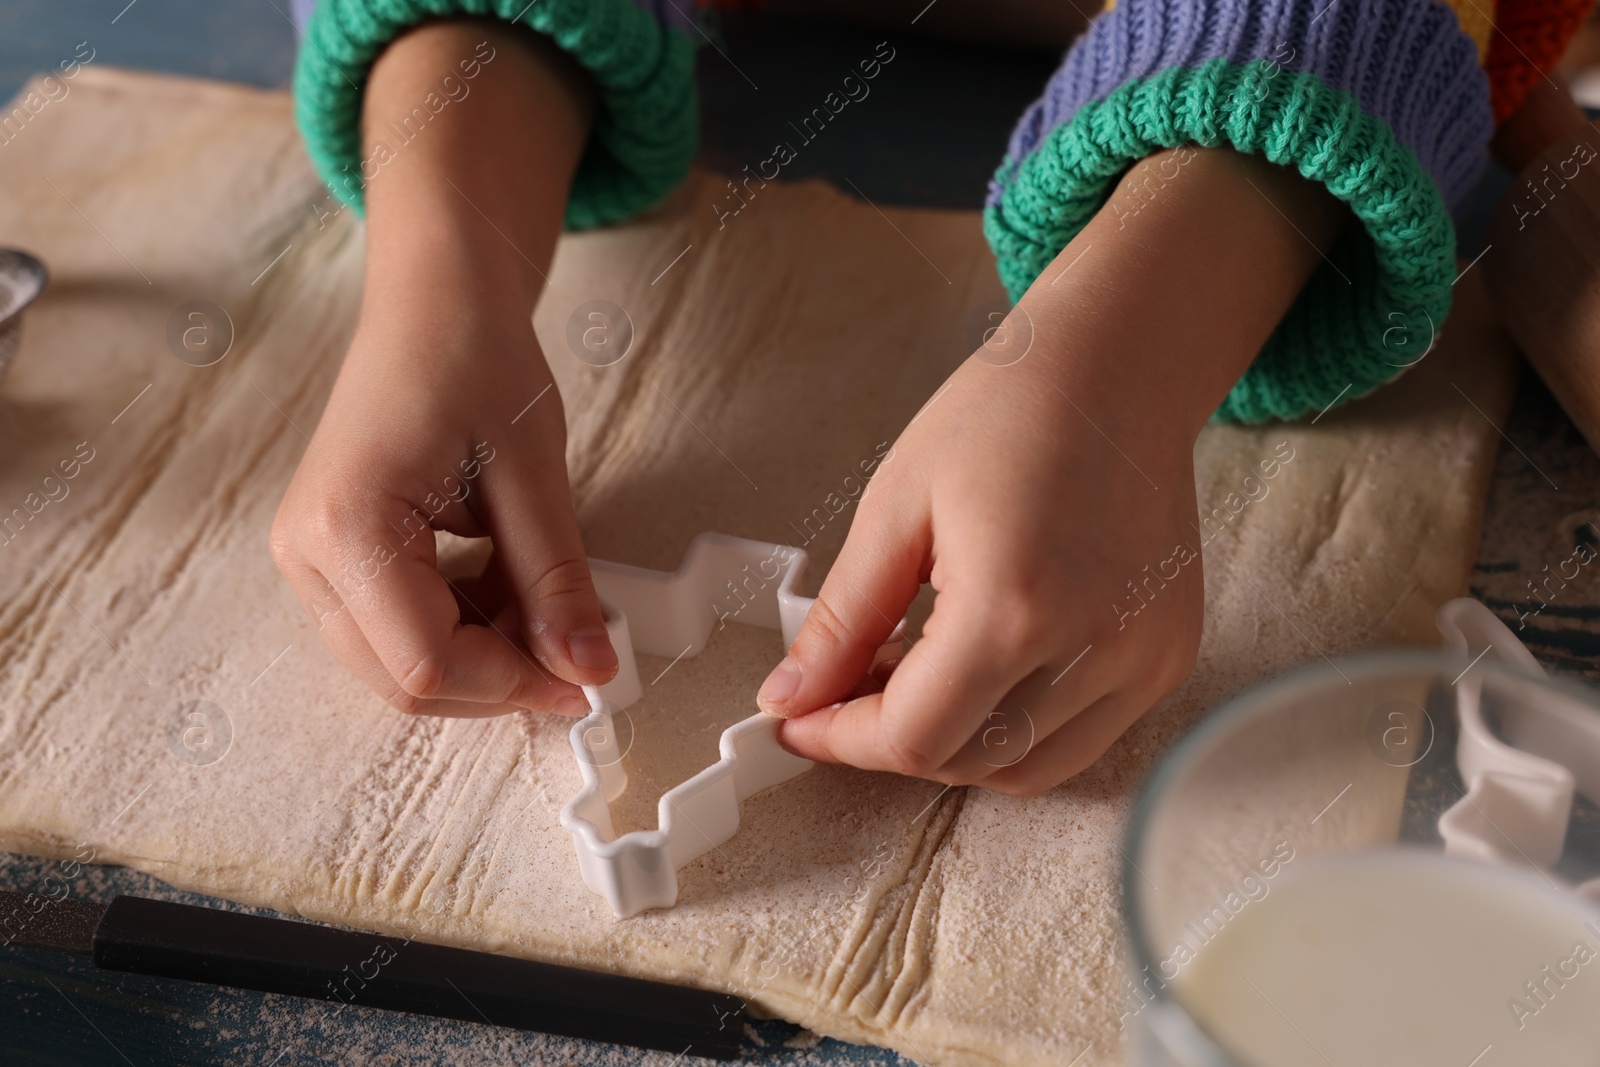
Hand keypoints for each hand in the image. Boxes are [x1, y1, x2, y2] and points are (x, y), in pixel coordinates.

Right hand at [271, 302, 612, 717]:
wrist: (435, 300)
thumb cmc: (474, 359)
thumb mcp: (534, 477)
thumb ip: (559, 585)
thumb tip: (589, 670)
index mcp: (346, 526)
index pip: (426, 662)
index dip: (514, 685)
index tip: (584, 679)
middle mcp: (307, 554)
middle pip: (405, 679)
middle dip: (498, 678)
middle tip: (574, 650)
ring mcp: (310, 559)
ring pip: (399, 666)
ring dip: (483, 658)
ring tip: (543, 602)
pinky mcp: (332, 557)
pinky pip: (396, 631)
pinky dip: (463, 630)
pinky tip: (508, 588)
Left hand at [762, 148, 1343, 793]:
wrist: (1117, 366)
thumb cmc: (1005, 414)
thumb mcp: (895, 509)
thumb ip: (842, 622)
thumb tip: (790, 699)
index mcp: (1013, 607)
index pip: (914, 736)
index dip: (841, 739)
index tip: (797, 720)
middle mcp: (1092, 648)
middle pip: (967, 761)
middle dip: (892, 738)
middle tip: (848, 683)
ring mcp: (1143, 659)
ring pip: (1027, 768)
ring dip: (956, 744)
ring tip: (913, 673)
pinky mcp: (1168, 657)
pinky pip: (1081, 739)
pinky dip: (1018, 728)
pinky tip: (982, 665)